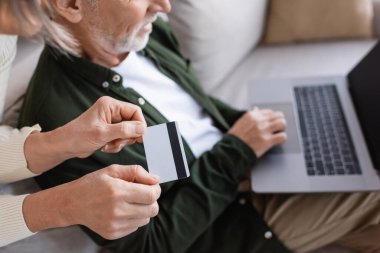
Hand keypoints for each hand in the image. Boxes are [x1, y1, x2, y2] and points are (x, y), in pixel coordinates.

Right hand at [23, 165, 160, 239]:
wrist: (72, 203)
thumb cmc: (94, 184)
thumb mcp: (113, 170)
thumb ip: (136, 171)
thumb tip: (155, 180)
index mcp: (118, 191)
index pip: (151, 195)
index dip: (155, 189)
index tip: (151, 186)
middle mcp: (117, 210)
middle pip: (153, 209)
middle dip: (152, 200)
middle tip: (143, 194)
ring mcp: (115, 224)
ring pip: (146, 219)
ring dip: (143, 209)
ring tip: (130, 202)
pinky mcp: (113, 234)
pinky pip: (135, 227)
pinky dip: (134, 218)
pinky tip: (122, 210)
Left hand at [62, 96, 146, 157]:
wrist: (64, 146)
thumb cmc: (78, 137)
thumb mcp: (103, 134)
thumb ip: (124, 130)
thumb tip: (142, 128)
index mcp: (110, 105)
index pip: (135, 111)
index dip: (140, 124)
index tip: (140, 137)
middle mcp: (111, 111)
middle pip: (133, 122)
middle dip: (128, 135)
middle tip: (118, 142)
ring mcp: (110, 120)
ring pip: (128, 132)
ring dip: (121, 142)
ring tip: (108, 145)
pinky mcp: (109, 130)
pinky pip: (121, 137)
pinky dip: (116, 145)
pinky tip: (105, 146)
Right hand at [228, 108, 286, 157]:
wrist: (231, 151)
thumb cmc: (234, 138)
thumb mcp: (240, 122)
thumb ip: (250, 116)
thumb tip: (256, 109)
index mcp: (252, 115)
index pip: (269, 112)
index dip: (272, 118)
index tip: (270, 123)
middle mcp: (259, 121)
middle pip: (278, 115)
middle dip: (279, 121)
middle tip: (277, 127)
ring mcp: (264, 131)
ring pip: (282, 123)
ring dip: (282, 128)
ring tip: (278, 133)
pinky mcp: (267, 141)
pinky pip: (282, 136)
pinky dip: (282, 139)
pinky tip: (277, 141)